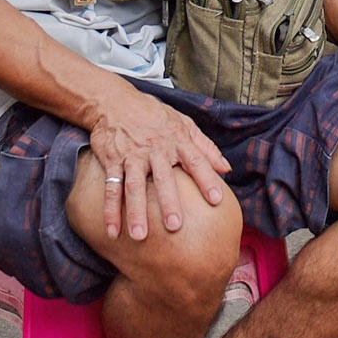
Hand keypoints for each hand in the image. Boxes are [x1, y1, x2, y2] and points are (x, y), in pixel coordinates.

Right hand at [85, 90, 233, 243]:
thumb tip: (226, 169)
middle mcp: (155, 150)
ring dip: (136, 212)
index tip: (217, 200)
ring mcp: (133, 156)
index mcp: (177, 141)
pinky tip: (112, 231)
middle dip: (168, 202)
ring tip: (140, 236)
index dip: (207, 180)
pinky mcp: (113, 161)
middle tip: (175, 226)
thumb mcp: (184, 124)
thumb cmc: (155, 116)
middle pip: (163, 178)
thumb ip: (205, 147)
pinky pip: (111, 188)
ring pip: (135, 187)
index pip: (196, 161)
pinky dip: (110, 210)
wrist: (115, 102)